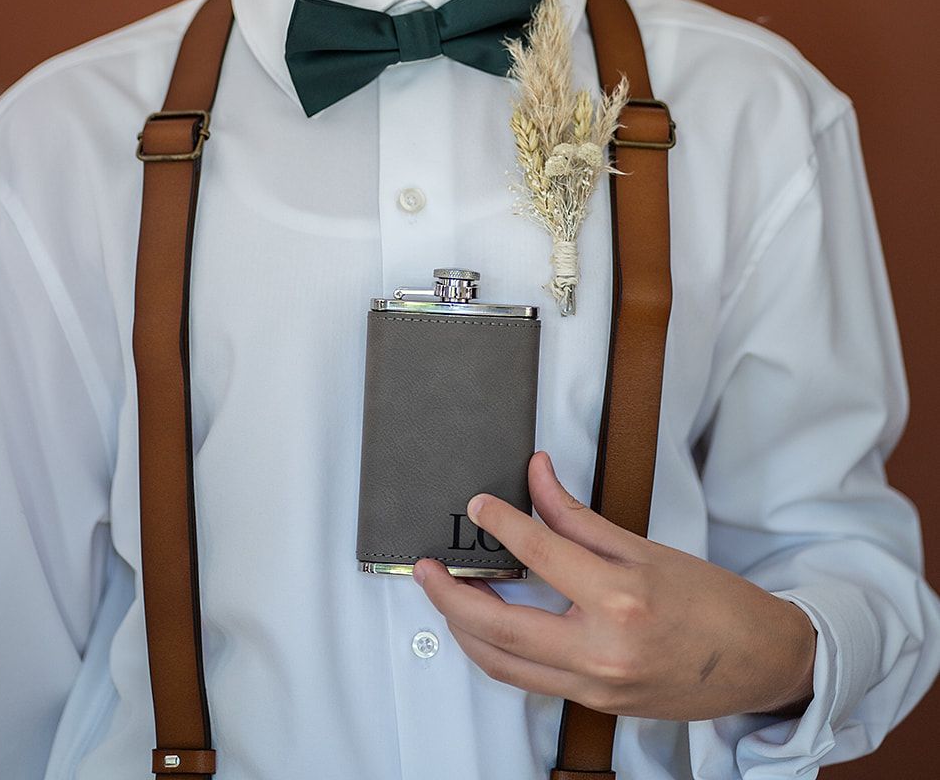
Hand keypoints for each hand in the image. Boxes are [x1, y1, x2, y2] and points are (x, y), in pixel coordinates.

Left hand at [412, 451, 816, 722]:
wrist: (761, 662)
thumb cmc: (715, 603)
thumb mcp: (646, 548)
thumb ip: (580, 518)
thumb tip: (538, 480)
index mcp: (620, 599)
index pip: (540, 551)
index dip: (501, 522)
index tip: (479, 504)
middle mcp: (603, 650)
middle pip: (500, 627)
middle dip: (451, 596)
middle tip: (425, 569)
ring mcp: (597, 686)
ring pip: (505, 665)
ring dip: (465, 631)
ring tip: (444, 598)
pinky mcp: (597, 705)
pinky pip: (530, 681)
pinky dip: (499, 655)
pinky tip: (487, 630)